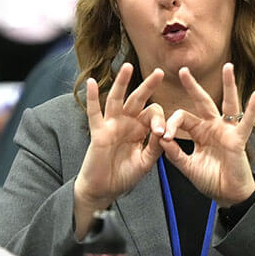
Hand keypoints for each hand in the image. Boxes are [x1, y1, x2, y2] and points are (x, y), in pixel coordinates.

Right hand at [74, 63, 164, 223]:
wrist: (104, 189)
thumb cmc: (124, 176)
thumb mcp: (145, 162)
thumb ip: (154, 147)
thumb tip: (163, 132)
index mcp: (139, 129)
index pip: (152, 114)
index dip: (159, 120)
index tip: (162, 133)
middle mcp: (125, 123)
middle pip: (137, 100)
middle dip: (148, 86)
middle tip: (159, 72)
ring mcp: (110, 125)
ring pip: (116, 99)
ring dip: (122, 83)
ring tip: (127, 66)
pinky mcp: (98, 132)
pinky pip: (94, 113)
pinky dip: (91, 98)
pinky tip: (91, 83)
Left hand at [160, 63, 254, 206]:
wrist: (227, 195)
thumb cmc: (209, 180)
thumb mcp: (187, 166)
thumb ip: (175, 153)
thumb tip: (162, 139)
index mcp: (198, 131)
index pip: (183, 117)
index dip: (171, 123)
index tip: (164, 135)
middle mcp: (212, 127)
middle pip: (202, 101)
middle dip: (192, 85)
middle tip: (182, 69)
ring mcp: (227, 131)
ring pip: (227, 103)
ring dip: (228, 85)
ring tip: (228, 66)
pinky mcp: (239, 139)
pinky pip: (246, 122)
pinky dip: (252, 108)